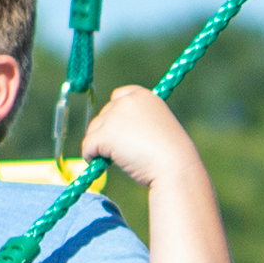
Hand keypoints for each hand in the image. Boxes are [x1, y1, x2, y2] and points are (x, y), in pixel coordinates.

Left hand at [77, 86, 193, 191]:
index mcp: (144, 96)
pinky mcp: (105, 134)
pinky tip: (105, 166)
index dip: (115, 114)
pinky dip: (92, 157)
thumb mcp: (157, 129)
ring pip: (94, 131)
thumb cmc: (171, 155)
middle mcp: (127, 101)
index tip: (119, 131)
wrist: (175, 166)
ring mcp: (115, 116)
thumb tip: (113, 135)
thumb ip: (138, 124)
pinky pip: (88, 146)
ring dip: (100, 146)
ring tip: (117, 161)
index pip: (118, 96)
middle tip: (120, 151)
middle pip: (103, 115)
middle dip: (107, 132)